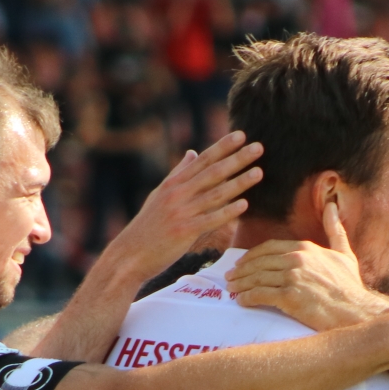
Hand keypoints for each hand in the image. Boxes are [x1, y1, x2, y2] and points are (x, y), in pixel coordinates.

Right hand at [102, 131, 262, 277]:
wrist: (129, 255)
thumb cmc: (148, 226)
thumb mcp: (160, 194)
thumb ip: (179, 173)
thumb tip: (192, 152)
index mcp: (173, 183)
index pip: (202, 160)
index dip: (222, 147)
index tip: (241, 134)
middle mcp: (177, 194)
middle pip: (212, 172)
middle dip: (236, 159)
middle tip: (259, 147)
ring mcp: (180, 212)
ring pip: (215, 194)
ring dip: (238, 183)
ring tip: (259, 172)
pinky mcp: (183, 232)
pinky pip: (210, 220)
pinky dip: (227, 212)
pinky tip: (244, 205)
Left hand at [230, 202, 388, 330]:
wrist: (356, 311)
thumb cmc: (350, 286)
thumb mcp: (344, 254)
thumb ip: (335, 230)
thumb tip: (332, 206)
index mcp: (305, 248)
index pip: (269, 247)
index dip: (252, 255)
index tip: (242, 263)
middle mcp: (296, 259)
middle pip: (259, 262)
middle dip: (242, 270)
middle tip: (230, 277)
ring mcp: (292, 278)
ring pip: (257, 278)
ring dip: (241, 284)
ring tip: (232, 289)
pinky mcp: (289, 297)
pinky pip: (260, 295)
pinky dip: (248, 298)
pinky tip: (242, 301)